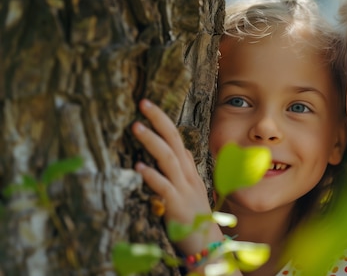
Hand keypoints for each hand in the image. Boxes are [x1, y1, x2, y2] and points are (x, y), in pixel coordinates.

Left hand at [132, 99, 219, 254]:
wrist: (208, 245)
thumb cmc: (195, 217)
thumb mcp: (193, 189)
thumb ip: (186, 170)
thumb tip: (183, 152)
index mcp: (189, 171)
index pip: (177, 139)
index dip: (163, 121)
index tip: (148, 105)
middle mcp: (187, 175)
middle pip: (174, 141)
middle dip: (159, 120)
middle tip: (143, 103)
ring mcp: (184, 189)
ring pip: (169, 159)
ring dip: (152, 141)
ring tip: (136, 127)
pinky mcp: (178, 205)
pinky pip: (164, 188)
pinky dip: (152, 176)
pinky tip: (138, 168)